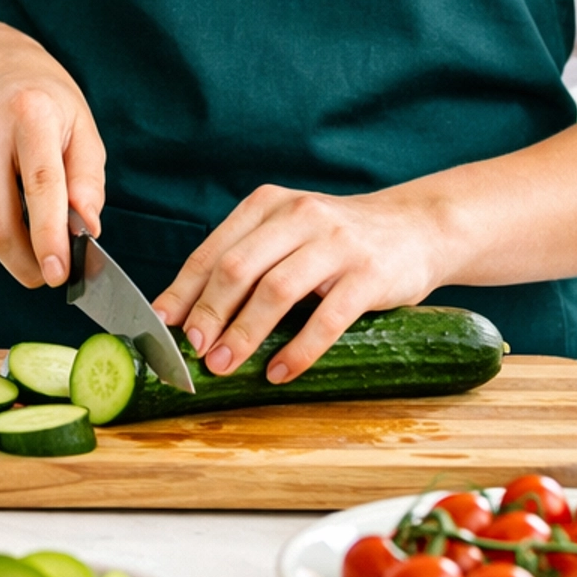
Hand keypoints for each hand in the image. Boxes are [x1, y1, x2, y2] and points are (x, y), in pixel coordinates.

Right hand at [0, 19, 104, 290]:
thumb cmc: (39, 99)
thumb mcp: (80, 124)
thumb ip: (87, 179)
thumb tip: (86, 228)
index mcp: (29, 112)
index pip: (40, 186)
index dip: (49, 238)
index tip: (58, 275)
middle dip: (26, 264)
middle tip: (47, 274)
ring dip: (5, 246)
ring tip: (23, 217)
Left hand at [153, 182, 448, 382]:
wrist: (416, 226)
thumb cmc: (337, 240)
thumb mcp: (287, 234)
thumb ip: (245, 261)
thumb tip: (185, 315)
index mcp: (268, 204)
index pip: (213, 250)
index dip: (183, 291)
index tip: (160, 327)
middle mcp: (298, 215)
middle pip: (238, 267)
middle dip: (208, 313)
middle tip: (192, 352)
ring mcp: (336, 242)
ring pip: (276, 290)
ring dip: (245, 333)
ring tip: (224, 365)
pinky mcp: (369, 273)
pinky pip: (327, 317)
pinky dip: (299, 350)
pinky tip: (279, 372)